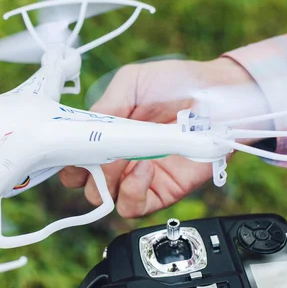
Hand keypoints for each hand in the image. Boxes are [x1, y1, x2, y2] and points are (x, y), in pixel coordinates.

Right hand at [58, 57, 267, 217]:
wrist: (220, 97)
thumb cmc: (177, 84)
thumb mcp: (132, 82)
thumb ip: (105, 105)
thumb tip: (85, 130)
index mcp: (104, 135)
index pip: (72, 157)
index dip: (66, 157)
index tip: (69, 147)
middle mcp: (117, 159)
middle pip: (83, 183)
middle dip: (84, 172)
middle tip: (97, 154)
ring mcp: (137, 178)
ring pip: (104, 199)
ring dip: (107, 181)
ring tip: (125, 157)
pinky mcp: (160, 192)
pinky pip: (133, 206)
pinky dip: (132, 190)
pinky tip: (144, 167)